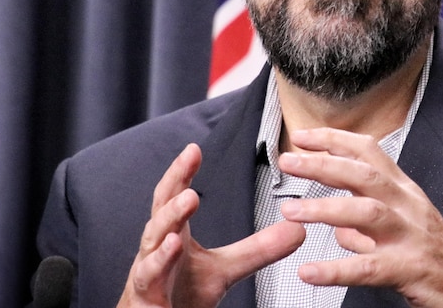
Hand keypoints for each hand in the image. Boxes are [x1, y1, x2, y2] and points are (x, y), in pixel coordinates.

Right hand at [117, 143, 305, 307]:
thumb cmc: (182, 292)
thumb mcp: (227, 268)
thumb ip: (258, 248)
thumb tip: (298, 229)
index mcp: (173, 234)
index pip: (174, 196)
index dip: (181, 173)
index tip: (194, 150)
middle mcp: (156, 250)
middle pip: (159, 220)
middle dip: (173, 206)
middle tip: (191, 193)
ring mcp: (147, 275)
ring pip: (151, 254)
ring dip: (164, 240)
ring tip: (179, 225)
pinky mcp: (145, 301)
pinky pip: (148, 285)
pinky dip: (157, 269)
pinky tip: (170, 254)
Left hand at [277, 128, 442, 307]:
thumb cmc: (436, 256)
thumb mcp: (404, 227)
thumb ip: (368, 226)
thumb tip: (337, 229)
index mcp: (404, 191)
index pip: (369, 152)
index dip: (334, 140)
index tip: (302, 137)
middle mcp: (408, 206)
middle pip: (365, 174)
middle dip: (323, 164)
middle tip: (289, 162)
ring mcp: (410, 236)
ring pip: (367, 212)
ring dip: (325, 208)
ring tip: (290, 211)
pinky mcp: (410, 269)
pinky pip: (370, 268)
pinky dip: (337, 269)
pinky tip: (310, 272)